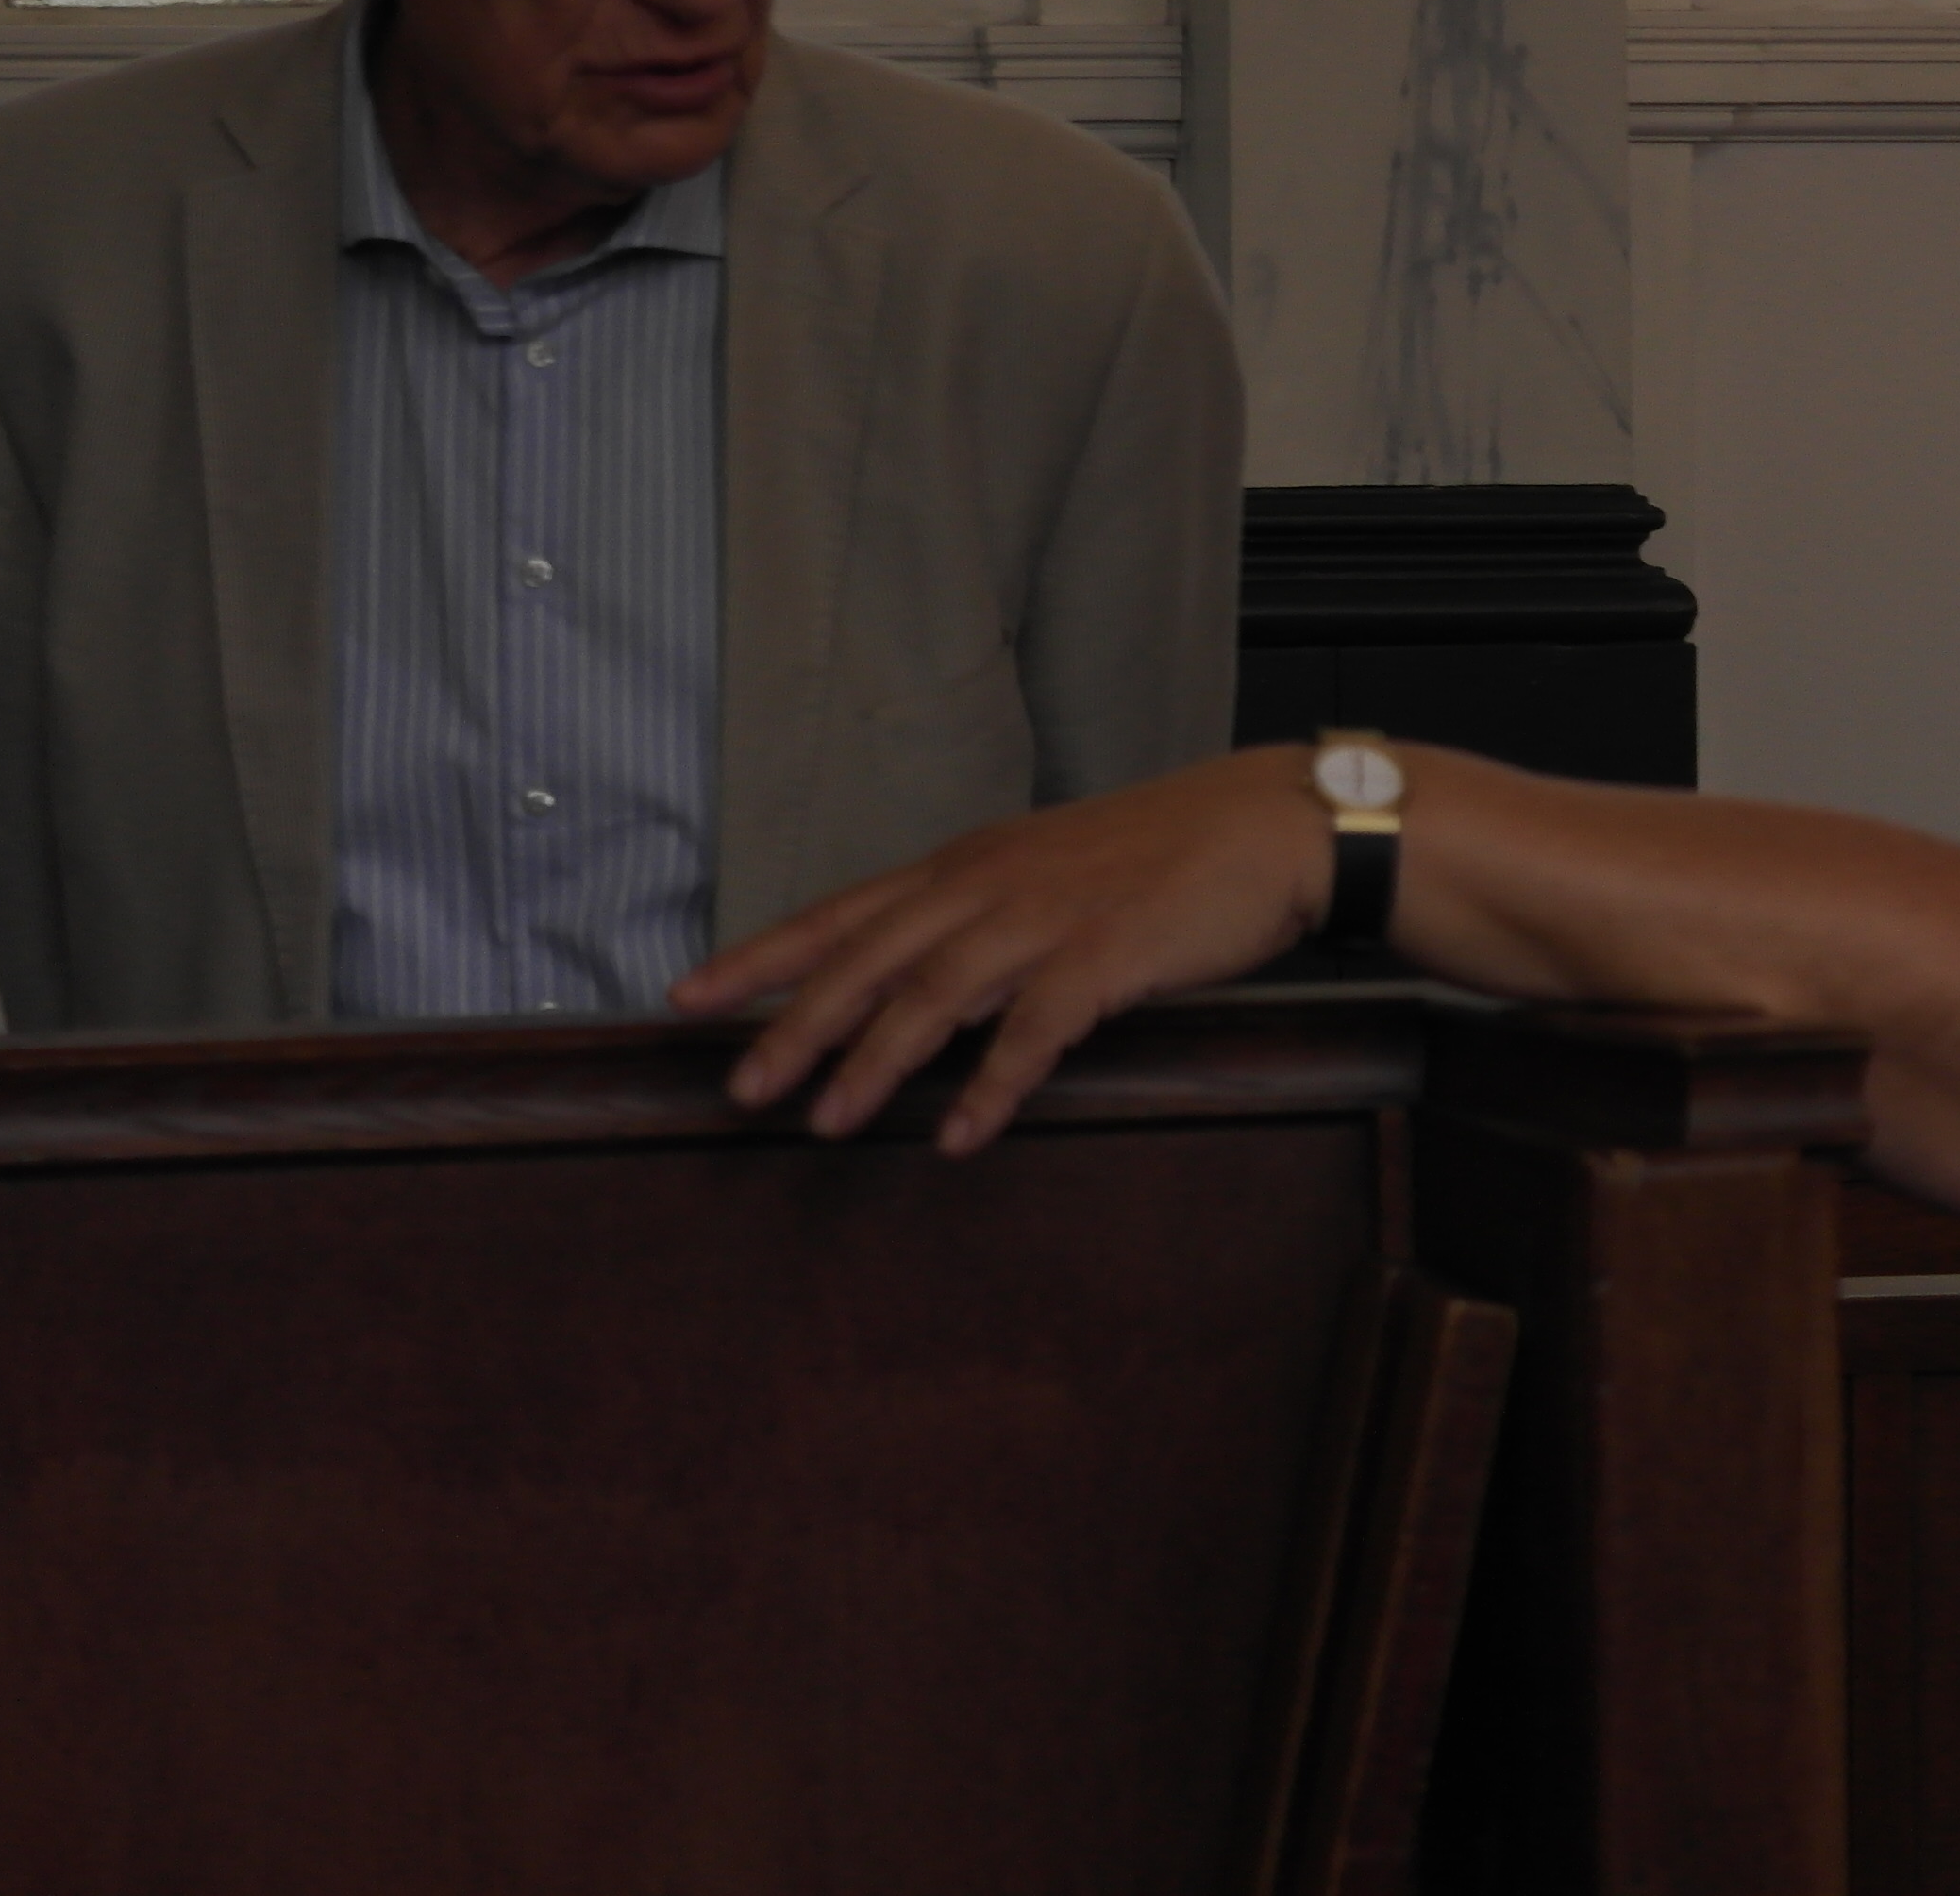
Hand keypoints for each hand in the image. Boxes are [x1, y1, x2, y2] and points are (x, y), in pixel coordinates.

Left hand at [673, 747, 1339, 1151]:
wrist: (1271, 825)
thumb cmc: (1166, 855)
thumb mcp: (1051, 871)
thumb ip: (984, 918)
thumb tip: (923, 981)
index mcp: (970, 863)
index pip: (843, 911)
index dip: (763, 956)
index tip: (688, 998)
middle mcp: (991, 883)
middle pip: (869, 958)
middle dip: (795, 1024)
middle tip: (738, 1088)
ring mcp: (1047, 916)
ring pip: (935, 992)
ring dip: (874, 1062)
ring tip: (828, 1122)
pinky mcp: (1108, 954)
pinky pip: (1035, 1028)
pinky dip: (992, 1083)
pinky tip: (959, 1134)